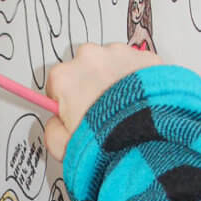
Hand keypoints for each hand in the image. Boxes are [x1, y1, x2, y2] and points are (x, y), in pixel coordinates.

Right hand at [44, 43, 161, 161]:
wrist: (148, 135)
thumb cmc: (109, 138)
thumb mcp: (64, 147)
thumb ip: (52, 132)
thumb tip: (55, 124)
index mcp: (64, 77)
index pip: (56, 86)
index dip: (65, 104)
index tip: (75, 114)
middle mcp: (88, 57)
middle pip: (82, 70)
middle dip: (89, 88)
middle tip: (101, 114)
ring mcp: (117, 53)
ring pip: (109, 64)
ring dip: (113, 81)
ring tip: (122, 109)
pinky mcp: (143, 54)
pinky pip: (134, 65)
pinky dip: (136, 79)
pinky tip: (138, 101)